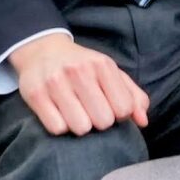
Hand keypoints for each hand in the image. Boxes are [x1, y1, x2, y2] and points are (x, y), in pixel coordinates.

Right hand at [10, 34, 148, 137]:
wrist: (43, 50)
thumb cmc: (83, 67)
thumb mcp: (111, 73)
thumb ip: (133, 96)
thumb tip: (143, 122)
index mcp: (102, 65)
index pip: (123, 108)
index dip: (120, 115)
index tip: (111, 108)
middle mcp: (79, 71)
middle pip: (103, 121)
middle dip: (100, 122)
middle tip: (92, 112)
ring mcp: (56, 83)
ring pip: (80, 127)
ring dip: (81, 126)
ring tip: (76, 114)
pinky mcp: (36, 95)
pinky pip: (57, 128)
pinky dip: (61, 126)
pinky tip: (60, 114)